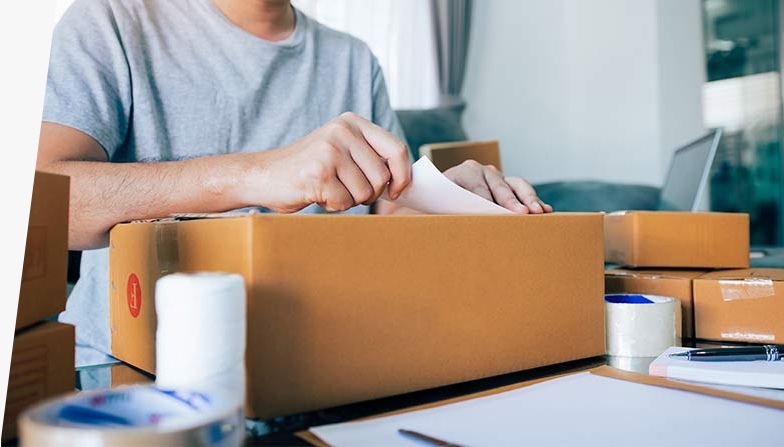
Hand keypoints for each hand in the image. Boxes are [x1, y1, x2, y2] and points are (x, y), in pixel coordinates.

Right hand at [252, 112, 410, 212]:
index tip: (397, 190)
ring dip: (350, 200)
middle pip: (383, 176)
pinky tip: (317, 194)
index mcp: (352, 122)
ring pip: (366, 192)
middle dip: (370, 193)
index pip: (396, 149)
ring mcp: (330, 151)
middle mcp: (342, 131)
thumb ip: (369, 155)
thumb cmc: (306, 168)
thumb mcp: (340, 149)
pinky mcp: (319, 173)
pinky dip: (333, 206)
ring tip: (329, 189)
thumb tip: (405, 179)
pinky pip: (345, 202)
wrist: (263, 175)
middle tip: (348, 191)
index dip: (403, 175)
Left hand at [443, 160, 552, 213]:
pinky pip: (524, 193)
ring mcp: (500, 178)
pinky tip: (547, 212)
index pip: (476, 185)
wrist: (440, 196)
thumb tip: (437, 216)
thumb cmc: (436, 203)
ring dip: (529, 199)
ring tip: (540, 212)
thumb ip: (436, 207)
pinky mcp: (510, 188)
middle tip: (522, 214)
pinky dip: (535, 202)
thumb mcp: (432, 203)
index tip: (492, 211)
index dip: (485, 199)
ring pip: (517, 186)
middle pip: (500, 186)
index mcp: (464, 172)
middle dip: (511, 201)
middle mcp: (484, 171)